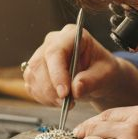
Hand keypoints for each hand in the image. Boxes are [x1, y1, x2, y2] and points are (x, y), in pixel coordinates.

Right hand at [22, 24, 137, 110]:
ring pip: (33, 76)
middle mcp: (52, 42)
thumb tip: (75, 89)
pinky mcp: (35, 71)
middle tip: (67, 103)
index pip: (55, 51)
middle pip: (39, 64)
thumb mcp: (106, 74)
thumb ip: (92, 80)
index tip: (65, 93)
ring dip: (47, 95)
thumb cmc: (103, 70)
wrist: (99, 77)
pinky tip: (58, 100)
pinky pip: (31, 86)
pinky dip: (43, 98)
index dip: (57, 73)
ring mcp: (41, 56)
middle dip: (51, 89)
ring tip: (66, 102)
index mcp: (71, 35)